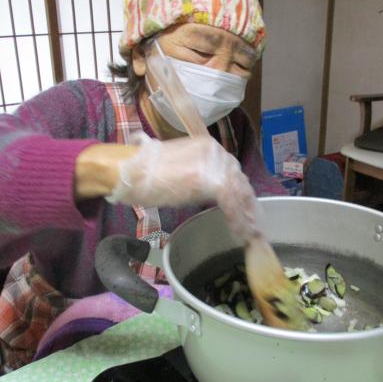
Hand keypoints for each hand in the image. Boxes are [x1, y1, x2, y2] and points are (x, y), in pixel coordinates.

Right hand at [106, 133, 259, 239]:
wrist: (130, 171)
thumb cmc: (147, 174)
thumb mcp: (182, 169)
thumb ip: (202, 176)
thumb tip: (216, 193)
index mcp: (209, 147)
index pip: (233, 172)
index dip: (242, 194)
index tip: (247, 210)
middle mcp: (216, 152)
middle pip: (241, 182)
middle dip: (247, 206)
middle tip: (252, 226)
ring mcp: (215, 165)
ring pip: (239, 193)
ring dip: (246, 216)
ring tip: (248, 233)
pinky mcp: (210, 181)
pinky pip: (232, 202)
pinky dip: (238, 219)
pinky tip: (239, 231)